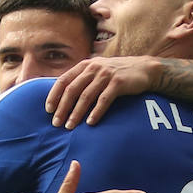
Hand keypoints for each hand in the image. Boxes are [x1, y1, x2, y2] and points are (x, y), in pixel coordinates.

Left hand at [45, 57, 160, 128]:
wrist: (144, 70)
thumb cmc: (117, 75)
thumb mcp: (98, 72)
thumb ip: (83, 80)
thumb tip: (64, 96)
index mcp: (85, 65)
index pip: (64, 80)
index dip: (54, 95)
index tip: (48, 110)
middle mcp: (93, 68)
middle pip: (72, 89)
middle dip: (62, 108)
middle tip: (56, 123)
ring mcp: (106, 75)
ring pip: (86, 96)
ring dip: (76, 113)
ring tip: (70, 127)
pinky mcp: (118, 83)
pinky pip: (104, 100)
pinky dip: (96, 112)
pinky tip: (90, 123)